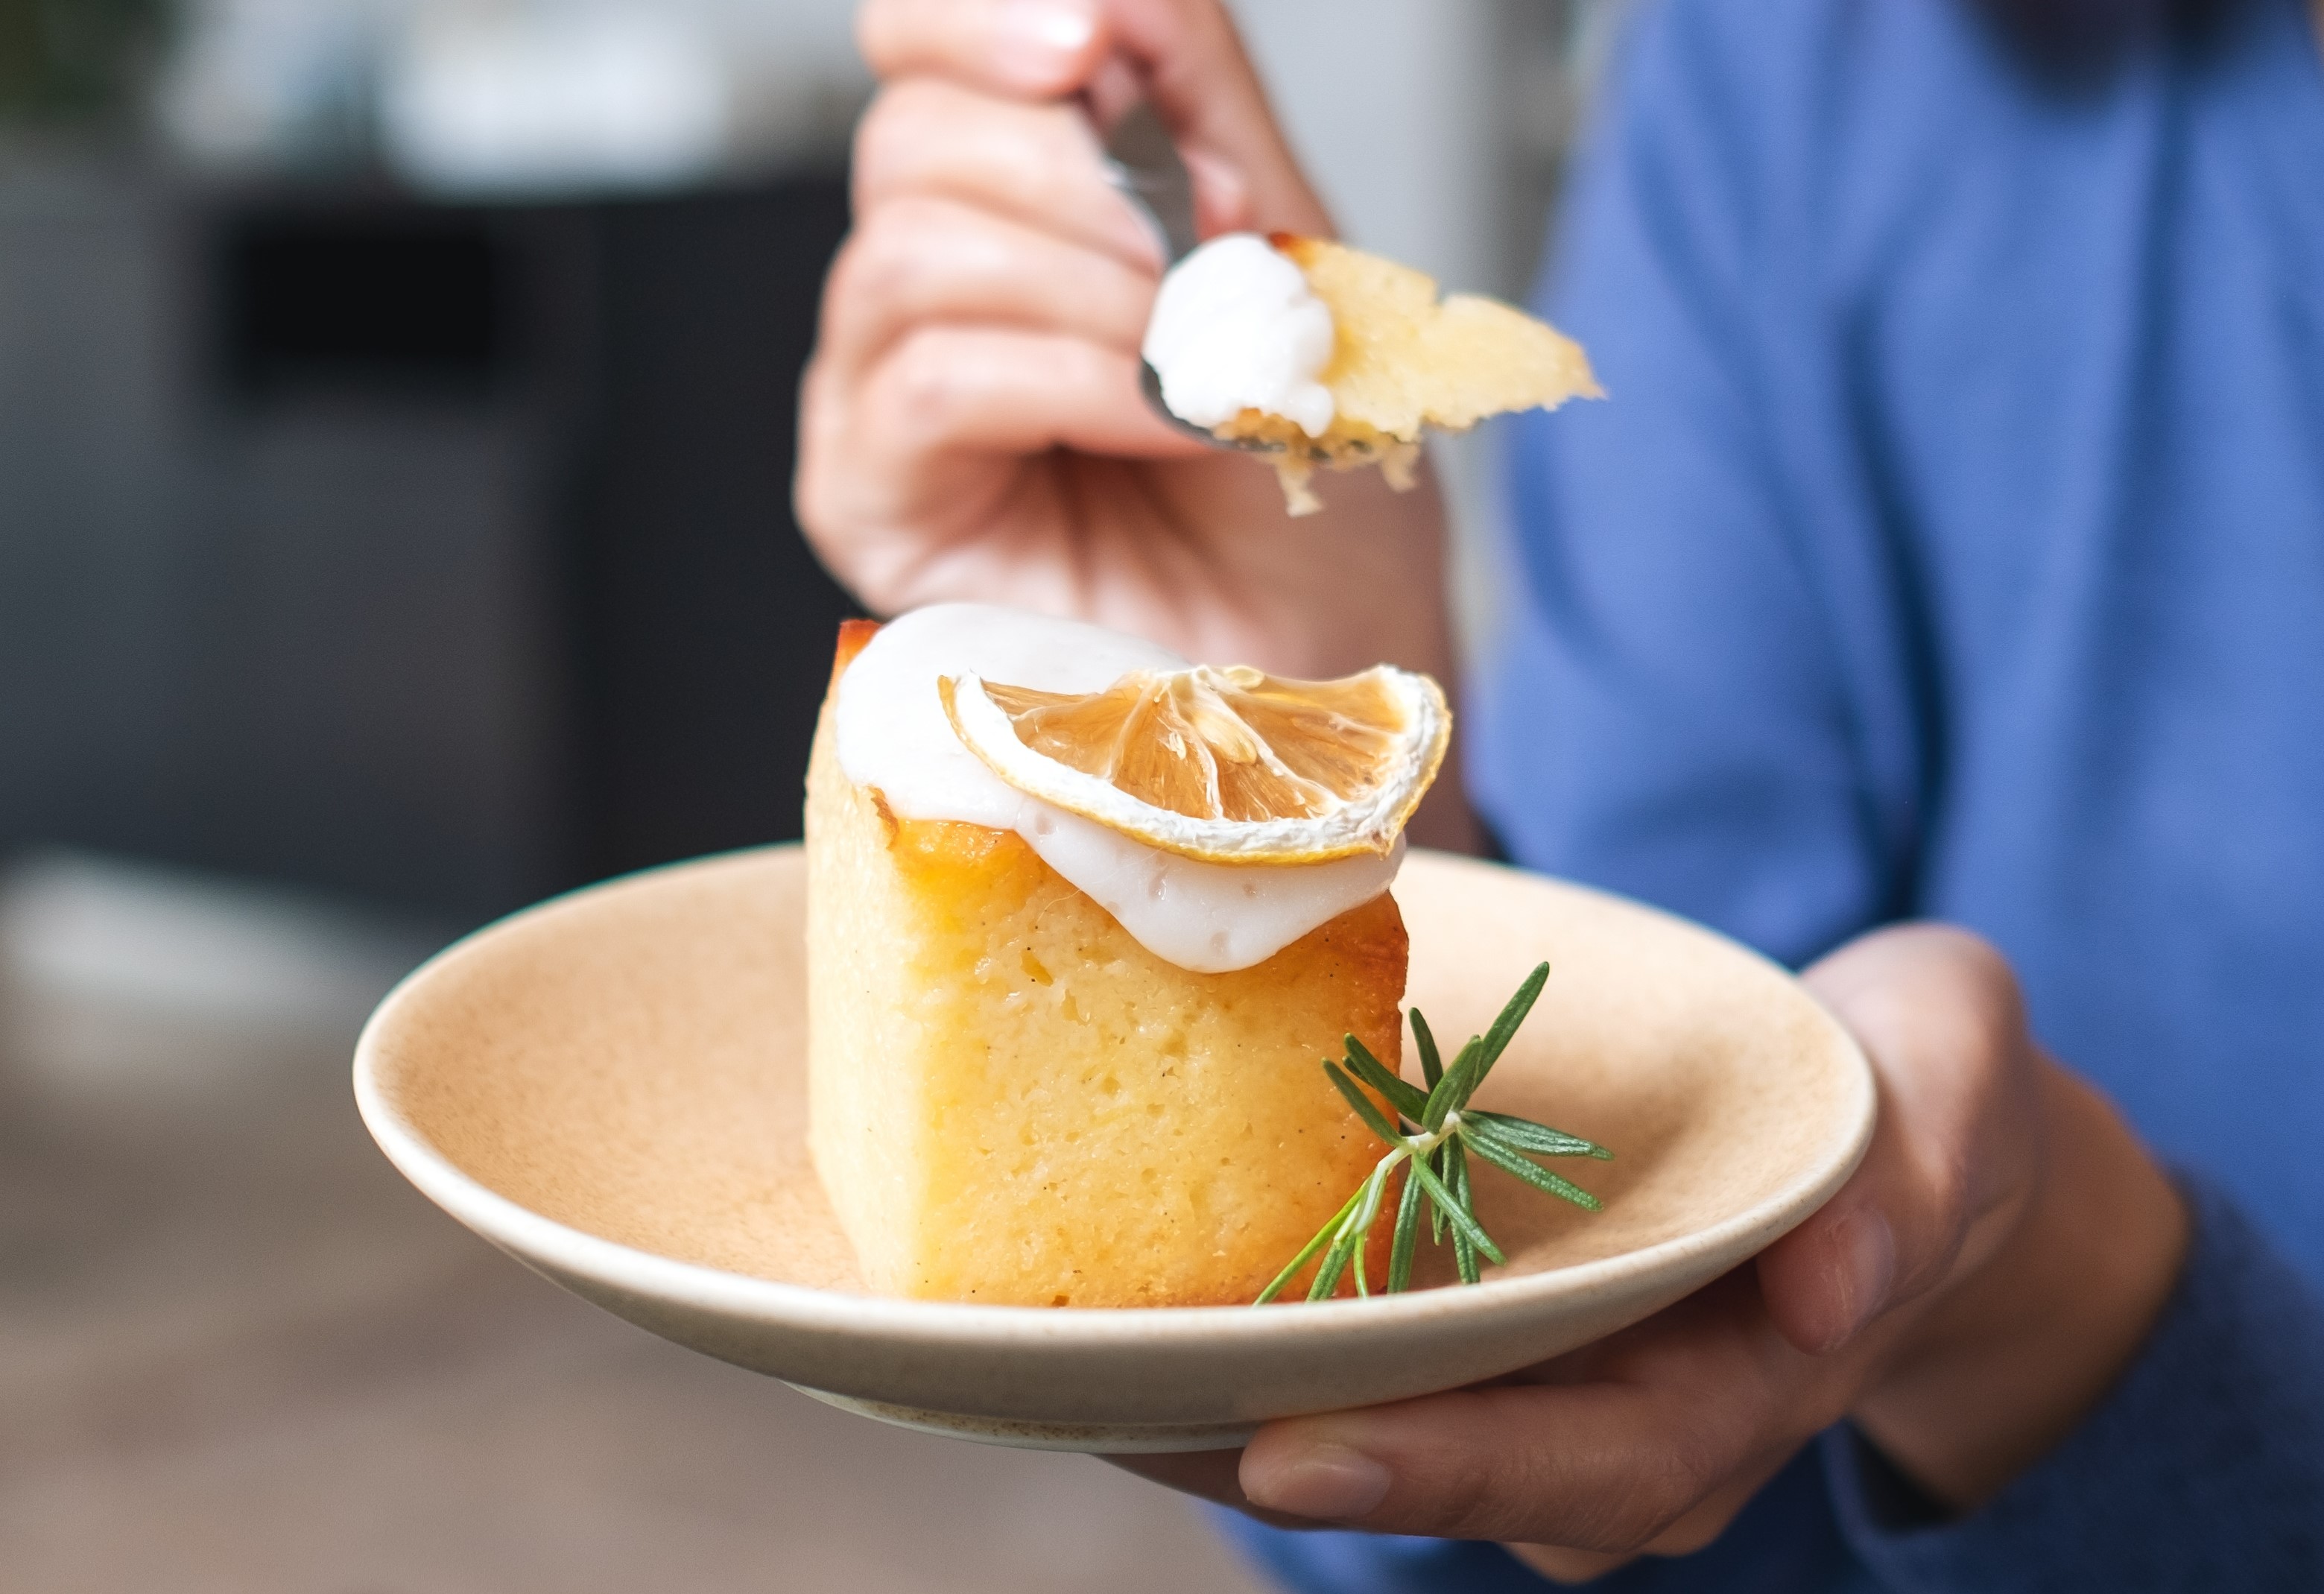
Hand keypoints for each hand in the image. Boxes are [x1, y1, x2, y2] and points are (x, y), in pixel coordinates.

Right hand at [797, 0, 1456, 691]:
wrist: (1327, 663)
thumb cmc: (1306, 498)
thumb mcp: (1290, 258)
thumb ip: (1202, 107)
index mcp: (1012, 208)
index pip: (916, 51)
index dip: (977, 17)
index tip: (1092, 43)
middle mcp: (925, 292)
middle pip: (911, 140)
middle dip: (1081, 182)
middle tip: (1200, 272)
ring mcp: (882, 398)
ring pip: (910, 252)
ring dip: (1091, 294)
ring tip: (1197, 367)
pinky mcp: (873, 503)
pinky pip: (932, 381)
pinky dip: (1073, 380)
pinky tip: (1167, 421)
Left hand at [1112, 925, 2190, 1580]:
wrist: (1894, 1117)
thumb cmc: (1927, 1095)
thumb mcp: (1956, 1091)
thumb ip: (1917, 1174)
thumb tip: (1829, 1283)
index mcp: (1736, 1390)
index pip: (1588, 1464)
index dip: (1445, 1465)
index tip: (1292, 1451)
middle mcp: (1620, 1420)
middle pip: (1446, 1465)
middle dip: (1280, 1448)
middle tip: (1117, 1408)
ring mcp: (1547, 1377)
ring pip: (1380, 1419)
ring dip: (1226, 1409)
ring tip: (1069, 1365)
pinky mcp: (1489, 1316)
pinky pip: (1364, 1344)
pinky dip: (1250, 1333)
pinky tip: (1125, 1298)